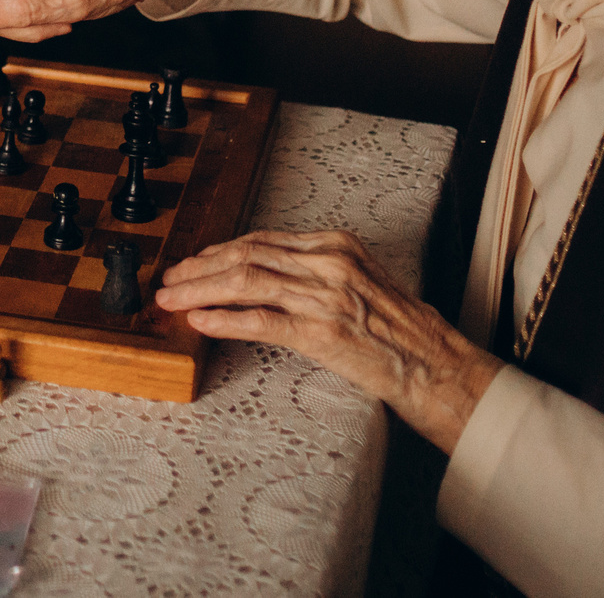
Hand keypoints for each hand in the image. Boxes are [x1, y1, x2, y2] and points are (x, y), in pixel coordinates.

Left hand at [157, 229, 501, 453]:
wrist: (432, 363)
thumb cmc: (397, 328)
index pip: (261, 240)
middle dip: (200, 268)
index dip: (219, 250)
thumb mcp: (357, 279)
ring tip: (172, 300)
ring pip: (246, 283)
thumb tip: (262, 271)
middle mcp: (327, 264)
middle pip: (246, 256)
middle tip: (170, 279)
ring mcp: (323, 297)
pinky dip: (225, 320)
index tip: (194, 261)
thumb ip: (314, 269)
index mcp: (335, 245)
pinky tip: (201, 323)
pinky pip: (261, 322)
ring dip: (201, 291)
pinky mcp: (321, 334)